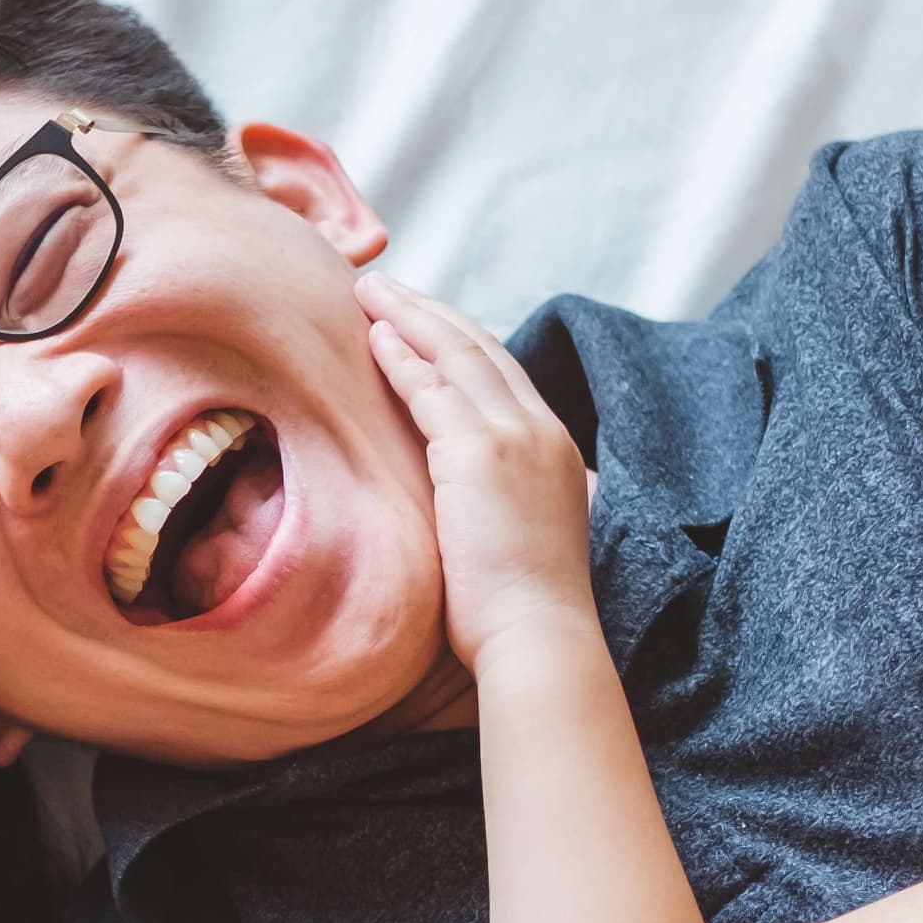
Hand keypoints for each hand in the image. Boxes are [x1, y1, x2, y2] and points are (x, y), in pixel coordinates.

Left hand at [358, 274, 599, 681]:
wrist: (537, 636)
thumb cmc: (521, 608)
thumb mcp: (522, 534)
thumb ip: (503, 499)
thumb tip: (472, 498)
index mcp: (553, 446)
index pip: (502, 373)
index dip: (459, 339)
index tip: (421, 320)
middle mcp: (539, 430)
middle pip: (480, 348)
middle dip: (429, 311)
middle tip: (385, 286)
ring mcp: (512, 438)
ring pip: (456, 355)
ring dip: (408, 317)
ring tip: (368, 292)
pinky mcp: (478, 455)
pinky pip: (432, 390)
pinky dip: (402, 358)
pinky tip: (373, 337)